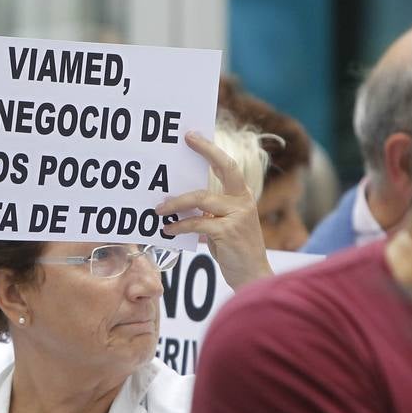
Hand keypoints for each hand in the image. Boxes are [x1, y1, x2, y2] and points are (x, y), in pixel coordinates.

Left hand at [155, 131, 272, 289]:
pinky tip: (168, 229)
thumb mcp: (224, 226)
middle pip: (224, 169)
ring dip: (176, 203)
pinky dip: (179, 225)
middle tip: (184, 141)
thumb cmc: (235, 251)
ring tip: (159, 210)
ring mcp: (238, 215)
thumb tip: (177, 204)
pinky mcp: (228, 231)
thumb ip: (208, 212)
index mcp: (243, 196)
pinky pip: (197, 223)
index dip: (210, 149)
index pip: (228, 165)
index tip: (192, 135)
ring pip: (201, 199)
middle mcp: (244, 201)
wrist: (252, 276)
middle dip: (204, 151)